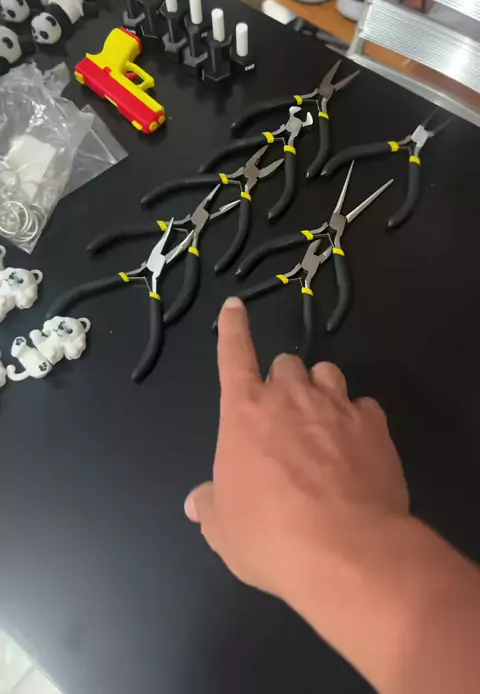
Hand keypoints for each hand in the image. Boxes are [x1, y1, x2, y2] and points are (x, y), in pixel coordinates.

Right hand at [185, 297, 408, 607]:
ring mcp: (335, 406)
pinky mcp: (373, 424)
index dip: (232, 329)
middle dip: (283, 383)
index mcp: (245, 412)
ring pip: (326, 373)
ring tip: (322, 421)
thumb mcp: (224, 529)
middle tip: (285, 417)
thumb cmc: (269, 536)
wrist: (344, 549)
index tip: (235, 306)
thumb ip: (209, 506)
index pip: (233, 356)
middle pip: (286, 364)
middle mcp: (290, 397)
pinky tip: (357, 446)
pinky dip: (356, 419)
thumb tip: (195, 501)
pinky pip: (363, 406)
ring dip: (320, 390)